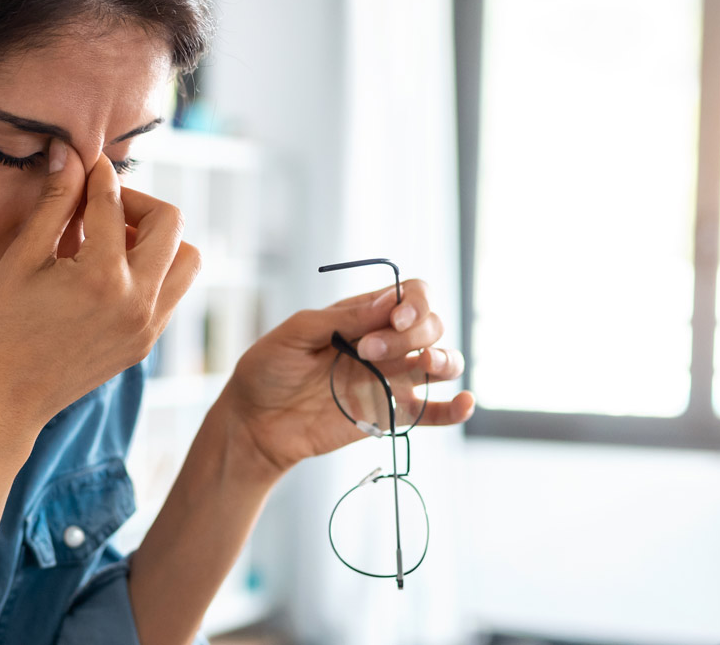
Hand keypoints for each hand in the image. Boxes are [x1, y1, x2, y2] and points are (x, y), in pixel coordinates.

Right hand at [0, 138, 202, 438]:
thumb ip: (53, 204)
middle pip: (171, 224)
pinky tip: (110, 271)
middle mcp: (138, 302)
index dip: (97, 174)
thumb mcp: (21, 260)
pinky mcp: (146, 344)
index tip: (85, 162)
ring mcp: (148, 327)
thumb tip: (69, 154)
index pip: (114, 203)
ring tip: (112, 240)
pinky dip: (153, 270)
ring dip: (157, 239)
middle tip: (101, 205)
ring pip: (186, 260)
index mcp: (103, 277)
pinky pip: (172, 292)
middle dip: (137, 202)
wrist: (3, 402)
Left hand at [219, 280, 474, 473]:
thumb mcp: (295, 334)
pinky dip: (455, 408)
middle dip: (411, 333)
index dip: (414, 303)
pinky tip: (464, 402)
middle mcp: (385, 343)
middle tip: (368, 351)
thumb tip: (388, 302)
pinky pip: (434, 412)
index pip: (411, 296)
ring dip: (444, 359)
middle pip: (431, 325)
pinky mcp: (391, 415)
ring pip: (442, 362)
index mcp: (363, 315)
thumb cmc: (268, 371)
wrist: (255, 422)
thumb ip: (342, 318)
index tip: (393, 318)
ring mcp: (391, 379)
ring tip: (425, 364)